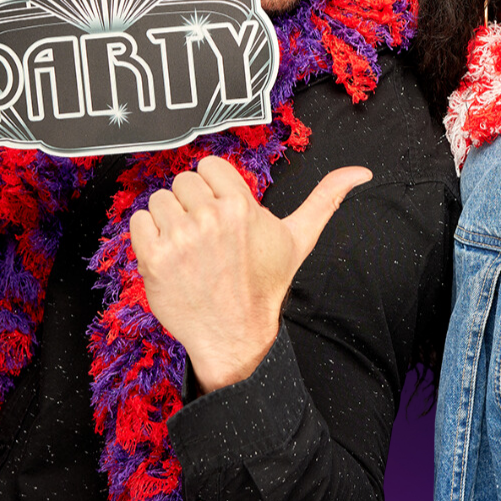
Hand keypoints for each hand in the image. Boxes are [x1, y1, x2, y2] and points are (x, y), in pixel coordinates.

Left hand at [130, 155, 371, 391]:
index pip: (210, 166)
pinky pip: (139, 221)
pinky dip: (148, 235)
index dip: (214, 188)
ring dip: (169, 219)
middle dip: (192, 204)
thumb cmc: (265, 284)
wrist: (236, 334)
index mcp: (241, 207)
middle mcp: (210, 219)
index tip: (220, 212)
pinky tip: (169, 254)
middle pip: (183, 181)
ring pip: (160, 199)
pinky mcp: (154, 259)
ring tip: (188, 245)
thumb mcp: (299, 238)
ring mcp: (180, 239)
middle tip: (205, 234)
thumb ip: (326, 198)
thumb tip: (360, 173)